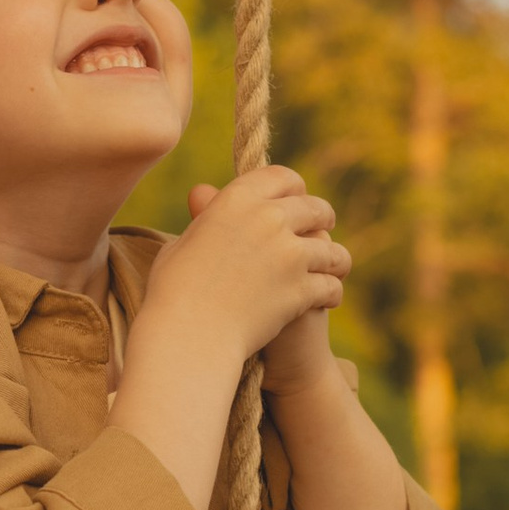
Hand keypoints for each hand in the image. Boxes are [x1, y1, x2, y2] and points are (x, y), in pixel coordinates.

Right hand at [150, 168, 346, 374]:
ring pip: (332, 249)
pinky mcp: (302, 288)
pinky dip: (332, 292)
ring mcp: (290, 254)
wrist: (189, 332)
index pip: (281, 177)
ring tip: (335, 267)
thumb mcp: (183, 240)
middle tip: (324, 229)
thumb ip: (205, 215)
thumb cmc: (173, 290)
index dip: (294, 188)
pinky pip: (331, 285)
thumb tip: (203, 194)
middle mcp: (269, 218)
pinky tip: (328, 298)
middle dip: (323, 220)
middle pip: (315, 209)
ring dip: (335, 259)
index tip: (296, 199)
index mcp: (237, 199)